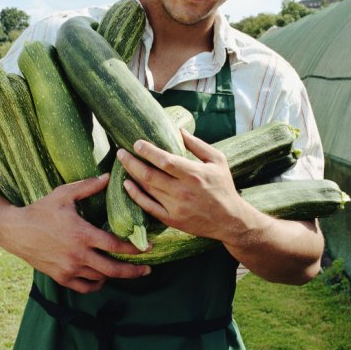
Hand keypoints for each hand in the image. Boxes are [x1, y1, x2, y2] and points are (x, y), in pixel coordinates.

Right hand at [1, 174, 150, 293]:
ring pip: (101, 279)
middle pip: (114, 269)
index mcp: (83, 234)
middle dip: (134, 271)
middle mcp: (78, 255)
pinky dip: (97, 284)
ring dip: (115, 276)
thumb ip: (88, 186)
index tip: (148, 248)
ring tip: (125, 271)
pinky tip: (102, 277)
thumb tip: (108, 177)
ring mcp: (69, 269)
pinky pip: (85, 287)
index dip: (135, 249)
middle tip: (147, 270)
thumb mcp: (64, 194)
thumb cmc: (41, 210)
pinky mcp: (61, 277)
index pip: (116, 245)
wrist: (15, 231)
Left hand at [117, 128, 249, 242]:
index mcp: (194, 174)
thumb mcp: (217, 160)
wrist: (230, 220)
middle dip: (131, 162)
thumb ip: (197, 145)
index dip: (148, 151)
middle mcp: (183, 191)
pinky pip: (148, 207)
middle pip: (150, 175)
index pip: (165, 161)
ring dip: (132, 175)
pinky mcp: (171, 220)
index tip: (136, 143)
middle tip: (120, 152)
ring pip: (147, 189)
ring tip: (123, 164)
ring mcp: (176, 207)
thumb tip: (178, 130)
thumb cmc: (224, 186)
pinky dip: (135, 195)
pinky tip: (127, 185)